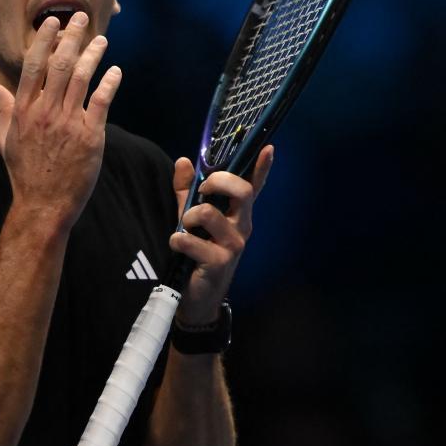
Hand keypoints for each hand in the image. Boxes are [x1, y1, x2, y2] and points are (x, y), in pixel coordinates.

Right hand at [0, 13, 121, 231]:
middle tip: (82, 18)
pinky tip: (115, 71)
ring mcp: (68, 123)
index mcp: (24, 110)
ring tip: (102, 39)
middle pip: (60, 65)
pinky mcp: (90, 136)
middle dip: (71, 37)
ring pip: (82, 78)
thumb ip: (5, 110)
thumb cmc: (25, 173)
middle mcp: (45, 112)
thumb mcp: (7, 140)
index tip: (53, 22)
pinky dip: (109, 83)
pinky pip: (101, 102)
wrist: (43, 204)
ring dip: (93, 55)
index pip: (34, 65)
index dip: (45, 40)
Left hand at [169, 145, 273, 324]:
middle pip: (242, 191)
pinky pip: (192, 241)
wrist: (198, 298)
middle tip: (202, 191)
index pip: (254, 187)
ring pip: (209, 214)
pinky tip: (178, 248)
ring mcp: (234, 245)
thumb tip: (184, 161)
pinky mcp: (220, 262)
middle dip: (217, 181)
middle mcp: (242, 227)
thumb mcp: (190, 219)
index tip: (268, 147)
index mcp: (237, 214)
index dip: (262, 168)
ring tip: (183, 229)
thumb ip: (187, 191)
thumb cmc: (196, 254)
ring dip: (188, 217)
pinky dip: (178, 241)